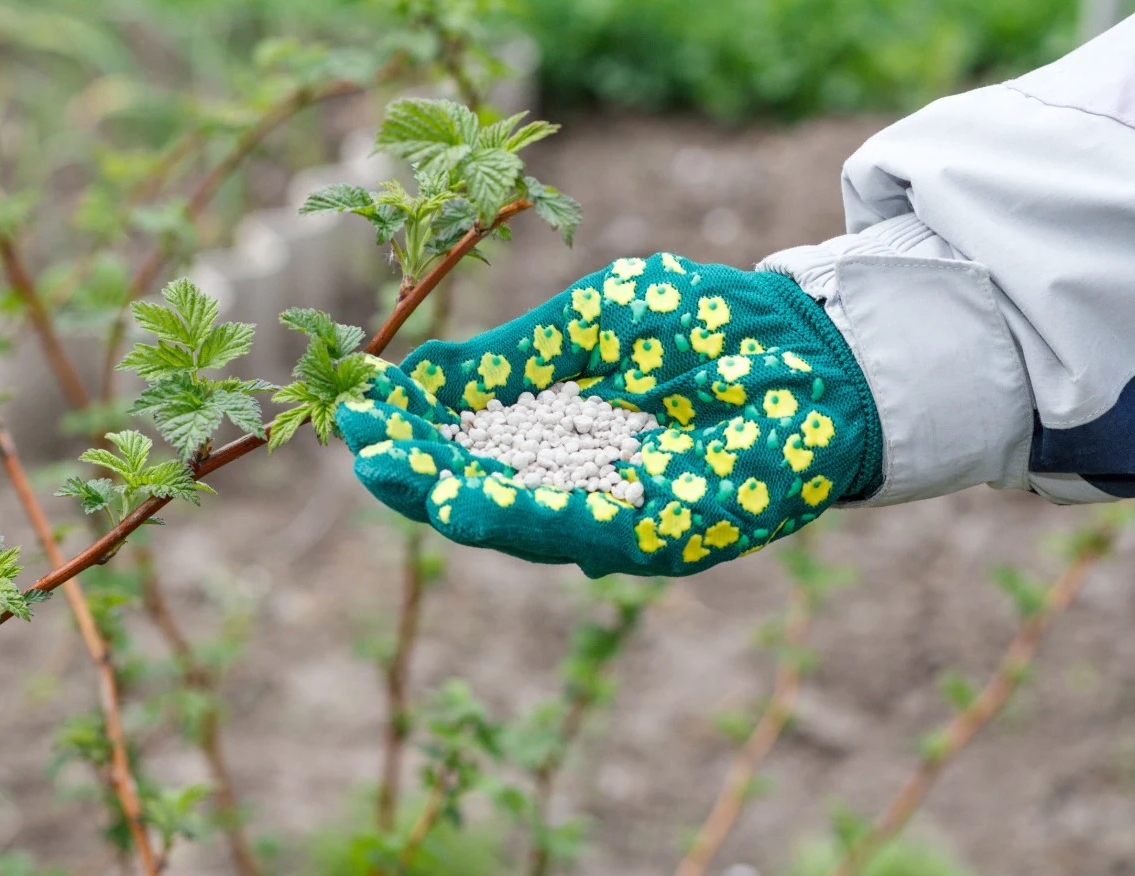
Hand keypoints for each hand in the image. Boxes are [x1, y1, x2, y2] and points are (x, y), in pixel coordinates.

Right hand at [336, 253, 880, 576]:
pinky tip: (456, 500)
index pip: (471, 440)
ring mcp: (616, 514)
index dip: (415, 429)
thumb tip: (415, 373)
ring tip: (384, 471)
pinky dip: (512, 517)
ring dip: (446, 496)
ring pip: (515, 517)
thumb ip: (509, 357)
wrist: (812, 346)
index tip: (361, 410)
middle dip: (416, 469)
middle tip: (358, 447)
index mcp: (562, 431)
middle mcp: (580, 482)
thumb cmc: (705, 323)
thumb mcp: (589, 324)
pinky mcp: (657, 539)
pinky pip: (571, 532)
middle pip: (481, 486)